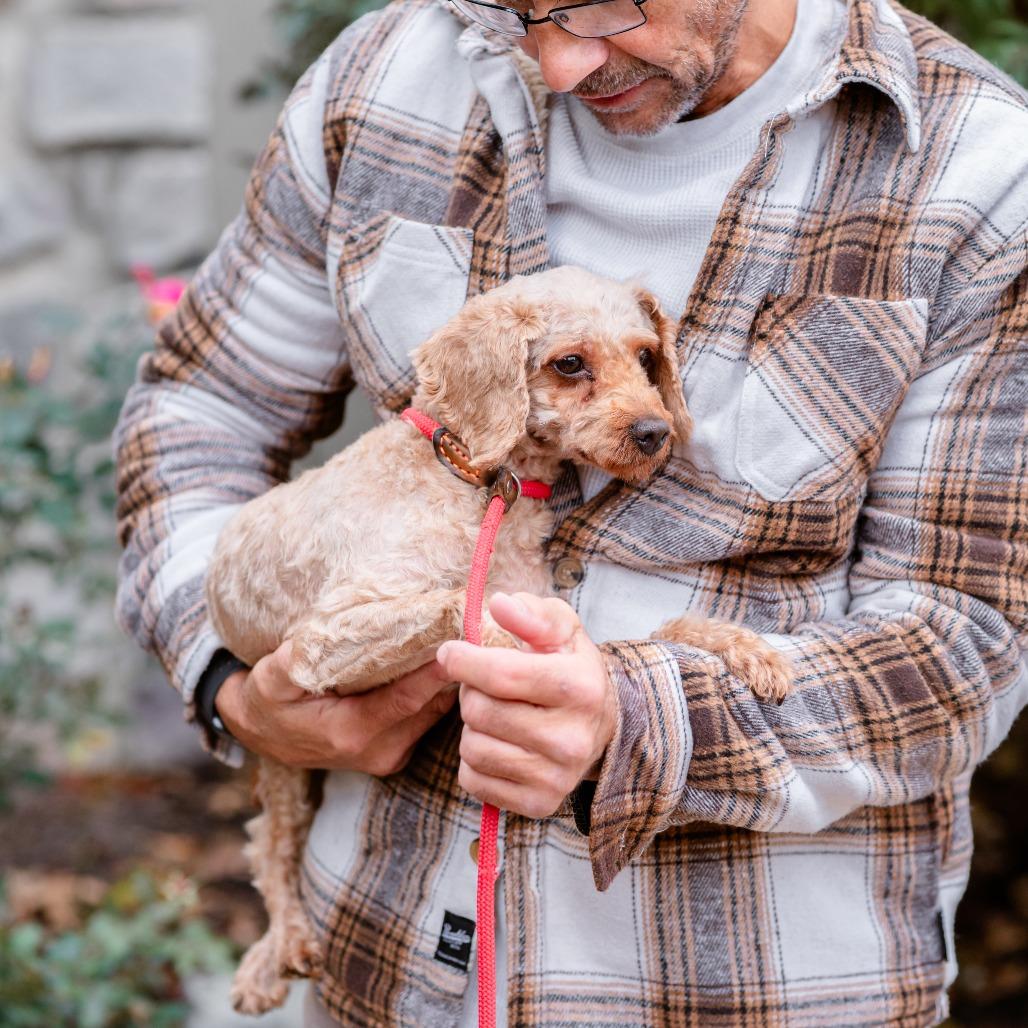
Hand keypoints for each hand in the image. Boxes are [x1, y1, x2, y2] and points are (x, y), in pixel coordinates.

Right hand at [214, 638, 457, 771]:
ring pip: (435, 714)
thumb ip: (291, 664)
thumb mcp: (269, 680)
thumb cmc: (268, 701)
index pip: (408, 699)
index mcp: (350, 733)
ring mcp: (391, 756)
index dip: (438, 670)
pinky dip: (436, 693)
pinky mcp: (397, 753)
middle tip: (473, 630)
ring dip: (449, 681)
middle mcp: (378, 751)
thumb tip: (313, 641)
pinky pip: (428, 719)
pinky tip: (442, 664)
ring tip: (463, 640)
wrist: (262, 734)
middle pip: (431, 706)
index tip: (463, 640)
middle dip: (453, 671)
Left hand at [437, 592, 615, 819]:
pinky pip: (474, 780)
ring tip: (496, 715)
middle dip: (471, 692)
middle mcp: (572, 738)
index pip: (501, 674)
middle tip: (487, 687)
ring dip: (473, 727)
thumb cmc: (571, 669)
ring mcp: (557, 776)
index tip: (450, 653)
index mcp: (579, 687)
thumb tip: (498, 604)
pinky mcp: (539, 803)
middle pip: (479, 711)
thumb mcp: (561, 629)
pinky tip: (499, 743)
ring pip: (472, 748)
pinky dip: (474, 761)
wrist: (603, 726)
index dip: (463, 660)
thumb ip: (531, 612)